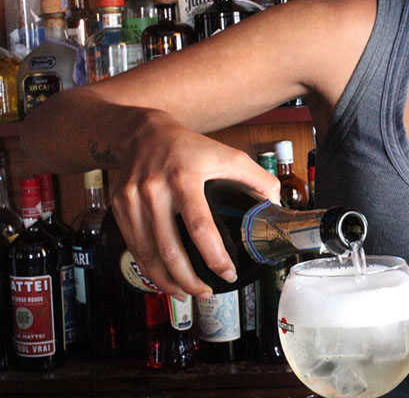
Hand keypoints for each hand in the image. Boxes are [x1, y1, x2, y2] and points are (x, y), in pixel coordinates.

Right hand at [110, 110, 280, 299]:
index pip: (200, 226)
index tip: (227, 273)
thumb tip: (275, 207)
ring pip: (147, 254)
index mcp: (185, 176)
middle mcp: (155, 189)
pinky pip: (134, 247)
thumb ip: (257, 179)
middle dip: (188, 279)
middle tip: (206, 293)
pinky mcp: (118, 206)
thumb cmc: (191, 147)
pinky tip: (164, 278)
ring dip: (167, 281)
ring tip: (187, 293)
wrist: (143, 132)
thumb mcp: (229, 154)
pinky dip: (149, 268)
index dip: (214, 256)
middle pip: (169, 248)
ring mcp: (132, 199)